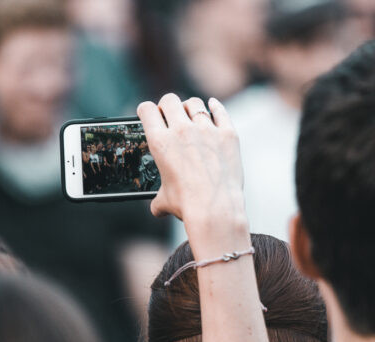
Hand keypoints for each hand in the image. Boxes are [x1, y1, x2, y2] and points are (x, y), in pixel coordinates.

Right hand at [138, 94, 244, 225]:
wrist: (216, 208)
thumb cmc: (188, 205)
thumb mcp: (165, 201)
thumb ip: (158, 200)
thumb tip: (157, 209)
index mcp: (160, 142)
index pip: (147, 110)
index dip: (146, 110)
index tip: (149, 114)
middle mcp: (181, 131)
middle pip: (170, 100)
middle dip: (167, 106)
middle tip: (169, 114)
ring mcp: (206, 130)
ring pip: (194, 103)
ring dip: (189, 107)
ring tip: (191, 115)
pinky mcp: (227, 134)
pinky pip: (220, 111)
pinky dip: (215, 107)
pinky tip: (213, 106)